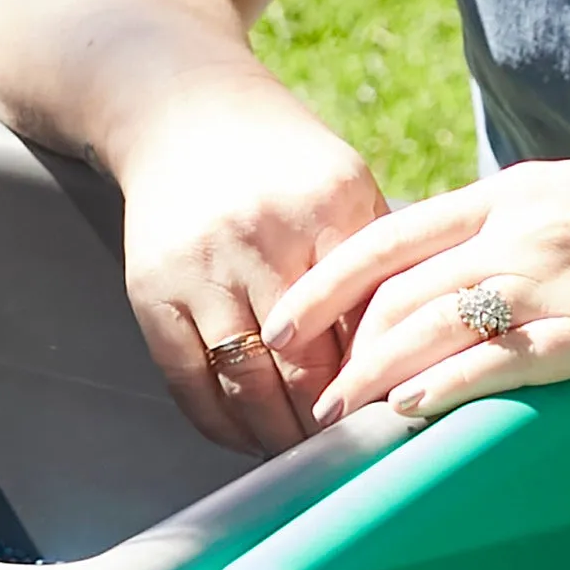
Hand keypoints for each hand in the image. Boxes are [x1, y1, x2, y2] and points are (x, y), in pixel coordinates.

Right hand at [110, 80, 391, 456]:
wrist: (181, 110)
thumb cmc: (282, 161)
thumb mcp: (345, 187)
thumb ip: (379, 264)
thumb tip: (418, 356)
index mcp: (327, 208)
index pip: (364, 324)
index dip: (380, 384)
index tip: (396, 421)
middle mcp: (260, 237)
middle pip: (306, 365)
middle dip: (331, 425)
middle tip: (354, 458)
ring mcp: (199, 267)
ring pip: (247, 384)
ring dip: (278, 437)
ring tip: (305, 459)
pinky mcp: (151, 291)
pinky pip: (188, 382)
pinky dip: (220, 424)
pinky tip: (248, 438)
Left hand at [283, 161, 569, 421]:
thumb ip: (515, 229)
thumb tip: (456, 267)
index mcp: (513, 193)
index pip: (391, 232)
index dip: (327, 278)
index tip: (285, 317)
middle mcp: (522, 228)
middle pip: (398, 286)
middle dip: (339, 341)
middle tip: (303, 388)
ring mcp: (556, 278)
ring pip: (434, 323)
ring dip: (374, 373)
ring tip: (337, 414)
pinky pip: (499, 360)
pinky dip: (444, 385)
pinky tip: (408, 411)